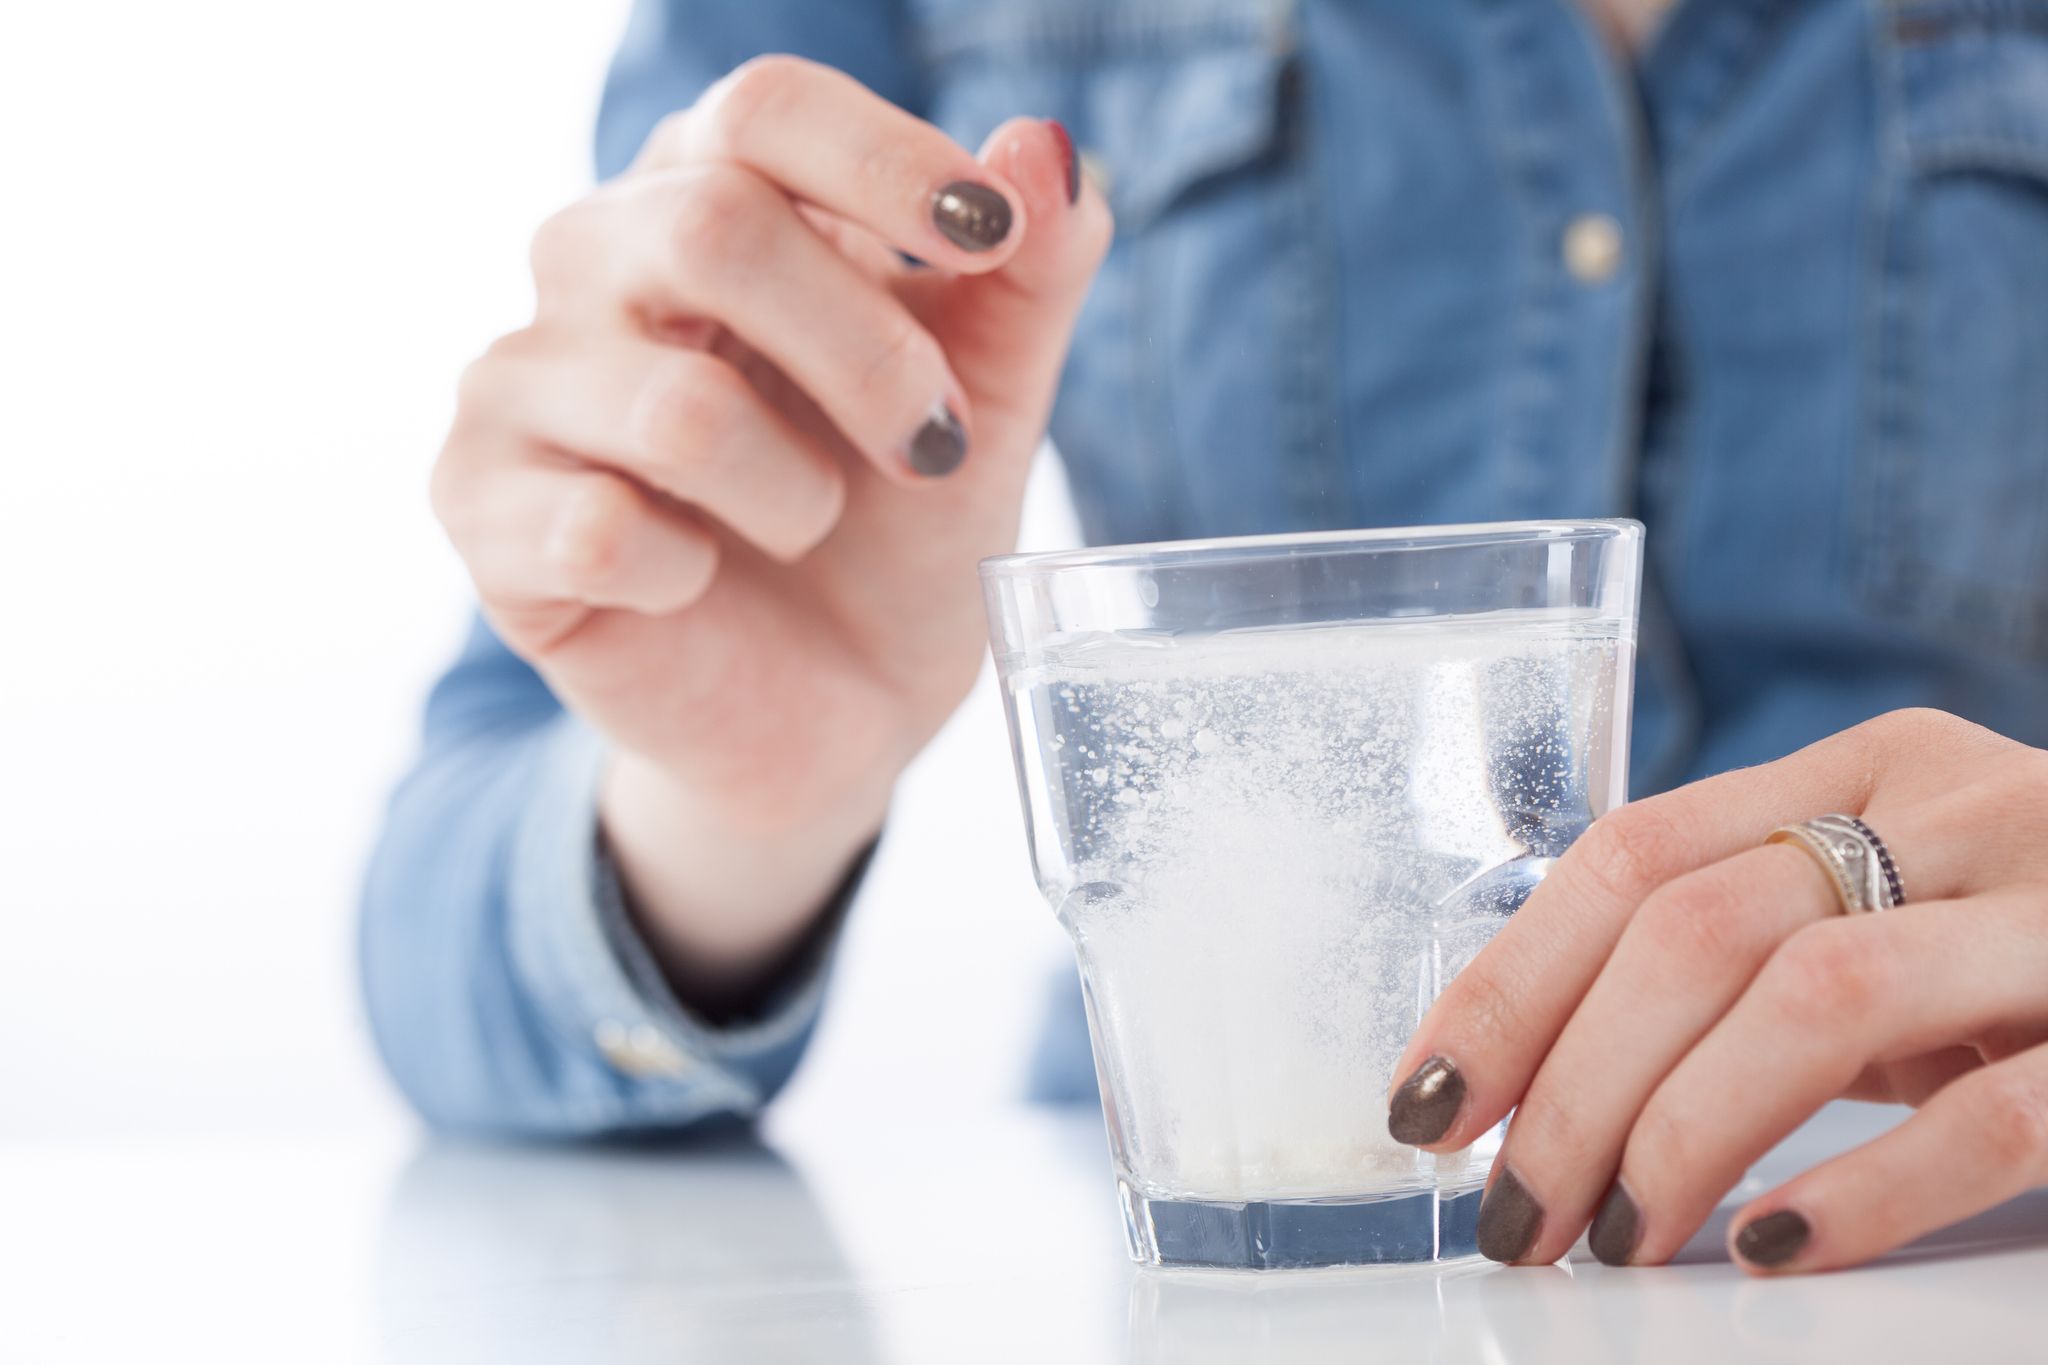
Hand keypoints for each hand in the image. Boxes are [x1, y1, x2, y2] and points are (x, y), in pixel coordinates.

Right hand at [429, 57, 1111, 1007]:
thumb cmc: (898, 533)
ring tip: (807, 524)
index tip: (992, 242)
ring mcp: (521, 382)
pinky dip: (690, 574)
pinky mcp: (481, 508)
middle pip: (708, 226)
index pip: (766, 110)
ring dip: (794, 494)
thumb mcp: (991, 404)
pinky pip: (600, 531)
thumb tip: (1044, 148)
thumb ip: (1025, 279)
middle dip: (865, 355)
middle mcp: (593, 260)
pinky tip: (696, 583)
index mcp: (712, 192)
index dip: (885, 165)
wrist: (837, 709)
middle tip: (934, 445)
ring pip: (674, 407)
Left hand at [1386, 708, 2047, 1273]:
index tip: (1428, 1099)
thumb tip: (1541, 1066)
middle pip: (1697, 927)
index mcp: (1873, 766)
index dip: (1509, 983)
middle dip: (1569, 1082)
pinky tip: (1775, 1247)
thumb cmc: (2037, 955)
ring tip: (1615, 1235)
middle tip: (1514, 1212)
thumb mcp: (1896, 911)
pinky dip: (1866, 1186)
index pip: (1634, 853)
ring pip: (1818, 995)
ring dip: (1679, 1129)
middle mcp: (1967, 808)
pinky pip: (1998, 1113)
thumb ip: (1756, 943)